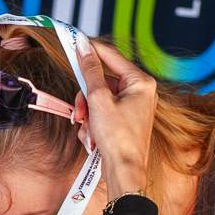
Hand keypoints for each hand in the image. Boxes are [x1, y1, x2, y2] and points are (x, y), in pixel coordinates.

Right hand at [76, 41, 155, 196]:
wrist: (124, 172)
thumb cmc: (118, 139)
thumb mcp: (99, 99)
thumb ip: (90, 71)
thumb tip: (84, 47)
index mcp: (140, 82)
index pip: (111, 56)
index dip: (90, 50)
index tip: (74, 42)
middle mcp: (140, 92)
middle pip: (102, 81)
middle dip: (86, 97)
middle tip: (80, 109)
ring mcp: (133, 107)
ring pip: (98, 98)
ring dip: (87, 112)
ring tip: (87, 127)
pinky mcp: (124, 120)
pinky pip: (102, 112)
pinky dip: (93, 122)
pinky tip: (92, 136)